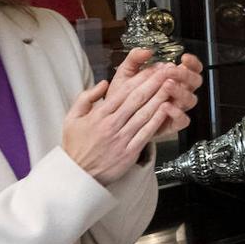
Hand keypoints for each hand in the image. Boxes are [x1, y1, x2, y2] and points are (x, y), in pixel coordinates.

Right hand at [62, 62, 183, 183]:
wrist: (78, 175)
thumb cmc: (76, 145)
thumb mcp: (72, 118)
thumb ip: (86, 98)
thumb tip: (104, 83)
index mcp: (99, 115)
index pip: (123, 91)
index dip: (140, 78)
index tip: (152, 68)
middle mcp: (111, 125)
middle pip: (137, 99)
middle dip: (155, 82)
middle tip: (168, 70)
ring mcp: (121, 139)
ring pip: (144, 114)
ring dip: (160, 98)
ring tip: (172, 85)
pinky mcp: (130, 152)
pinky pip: (146, 133)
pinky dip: (158, 120)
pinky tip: (168, 109)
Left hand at [109, 49, 203, 136]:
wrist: (114, 118)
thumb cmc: (123, 96)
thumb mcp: (126, 73)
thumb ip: (134, 59)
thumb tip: (147, 51)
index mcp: (173, 78)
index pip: (191, 68)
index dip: (192, 63)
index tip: (184, 57)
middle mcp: (178, 92)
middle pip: (195, 82)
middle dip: (185, 75)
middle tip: (171, 71)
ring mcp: (177, 108)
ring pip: (191, 100)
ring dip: (181, 91)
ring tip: (167, 85)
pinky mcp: (172, 124)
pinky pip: (183, 120)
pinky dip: (177, 112)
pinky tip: (166, 106)